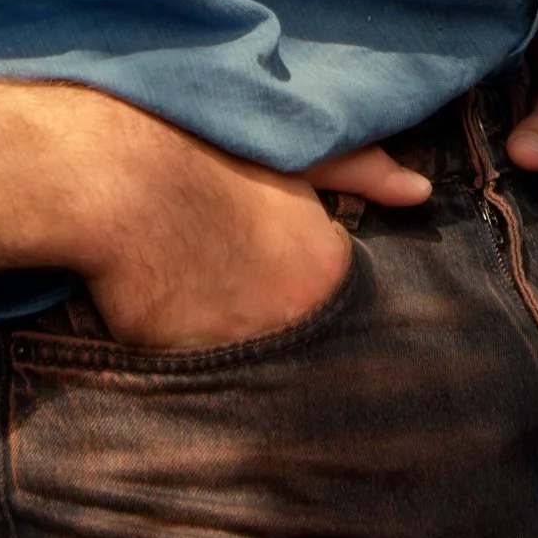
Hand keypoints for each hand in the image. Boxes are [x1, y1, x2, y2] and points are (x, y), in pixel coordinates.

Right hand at [81, 115, 430, 351]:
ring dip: (238, 347)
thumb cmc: (203, 150)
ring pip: (256, 365)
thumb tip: (421, 192)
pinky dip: (194, 362)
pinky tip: (174, 326)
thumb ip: (361, 171)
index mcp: (326, 268)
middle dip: (278, 324)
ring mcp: (244, 351)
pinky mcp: (190, 374)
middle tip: (237, 288)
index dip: (295, 281)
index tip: (266, 265)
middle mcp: (297, 319)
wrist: (115, 173)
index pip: (333, 297)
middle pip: (300, 336)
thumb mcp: (291, 153)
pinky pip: (204, 386)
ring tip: (205, 306)